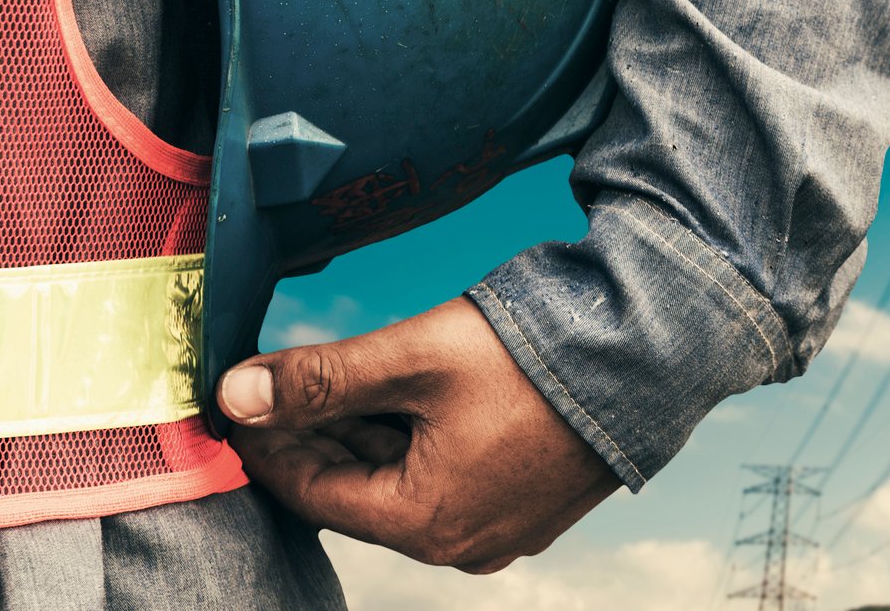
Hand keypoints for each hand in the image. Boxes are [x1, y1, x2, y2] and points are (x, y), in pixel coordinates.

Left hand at [217, 296, 621, 572]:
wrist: (656, 347)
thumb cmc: (537, 355)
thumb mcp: (415, 357)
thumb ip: (322, 379)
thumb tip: (233, 397)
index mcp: (427, 523)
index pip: (315, 492)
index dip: (269, 444)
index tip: (236, 401)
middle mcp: (466, 542)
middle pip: (362, 490)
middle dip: (318, 435)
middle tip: (279, 383)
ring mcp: (508, 524)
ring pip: (408, 481)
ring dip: (368, 433)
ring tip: (336, 379)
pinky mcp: (538, 496)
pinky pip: (454, 475)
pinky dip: (418, 438)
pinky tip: (403, 392)